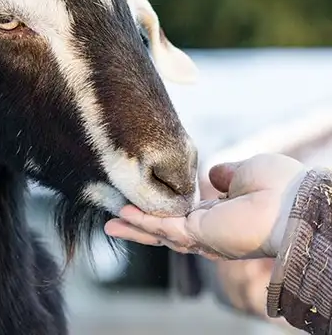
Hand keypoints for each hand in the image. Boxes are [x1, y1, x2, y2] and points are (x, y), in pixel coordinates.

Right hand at [104, 153, 306, 259]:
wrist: (295, 201)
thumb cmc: (281, 185)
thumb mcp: (246, 171)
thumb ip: (225, 174)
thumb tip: (212, 175)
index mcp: (221, 215)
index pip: (183, 214)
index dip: (161, 208)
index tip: (142, 199)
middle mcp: (210, 230)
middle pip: (166, 230)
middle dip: (139, 226)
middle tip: (113, 220)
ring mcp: (204, 235)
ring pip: (160, 233)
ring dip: (134, 226)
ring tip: (110, 221)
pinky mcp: (200, 234)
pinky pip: (164, 228)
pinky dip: (143, 221)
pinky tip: (123, 213)